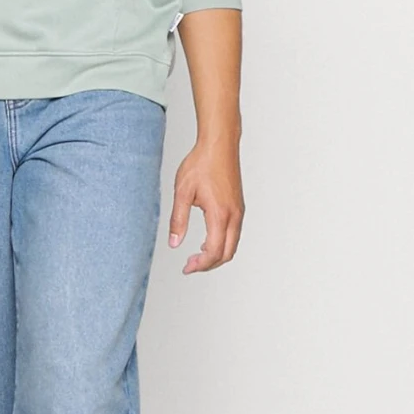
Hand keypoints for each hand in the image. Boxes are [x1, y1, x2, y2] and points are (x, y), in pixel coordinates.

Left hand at [167, 138, 243, 274]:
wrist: (219, 145)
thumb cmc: (201, 164)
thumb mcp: (182, 192)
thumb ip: (178, 220)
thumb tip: (174, 243)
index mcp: (220, 214)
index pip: (213, 252)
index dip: (200, 265)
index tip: (186, 268)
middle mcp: (234, 216)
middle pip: (227, 254)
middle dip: (209, 265)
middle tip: (190, 265)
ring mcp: (238, 211)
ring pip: (232, 245)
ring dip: (216, 255)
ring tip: (197, 256)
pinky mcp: (238, 207)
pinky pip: (234, 234)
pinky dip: (222, 244)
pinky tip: (207, 241)